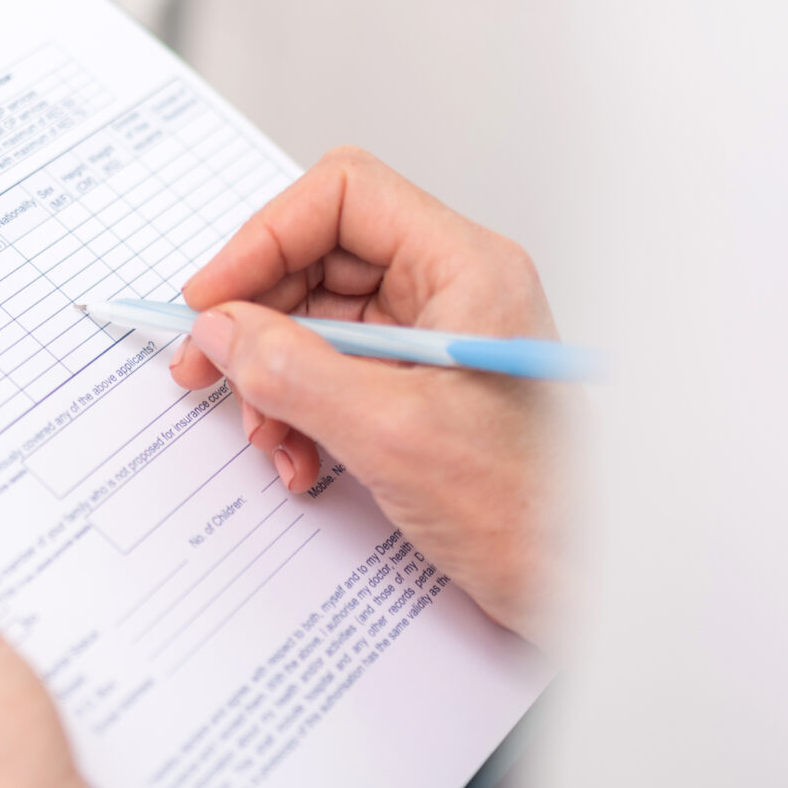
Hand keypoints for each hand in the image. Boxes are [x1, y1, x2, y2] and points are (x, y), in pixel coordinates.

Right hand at [172, 146, 559, 641]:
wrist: (581, 590)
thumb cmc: (532, 514)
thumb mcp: (390, 437)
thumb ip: (292, 373)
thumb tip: (221, 330)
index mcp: (467, 270)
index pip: (345, 198)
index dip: (265, 237)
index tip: (212, 297)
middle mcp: (453, 292)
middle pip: (321, 260)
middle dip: (258, 319)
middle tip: (206, 368)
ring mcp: (435, 343)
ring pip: (318, 322)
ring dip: (273, 379)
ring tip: (265, 436)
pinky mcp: (420, 392)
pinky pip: (334, 375)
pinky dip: (299, 413)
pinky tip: (299, 461)